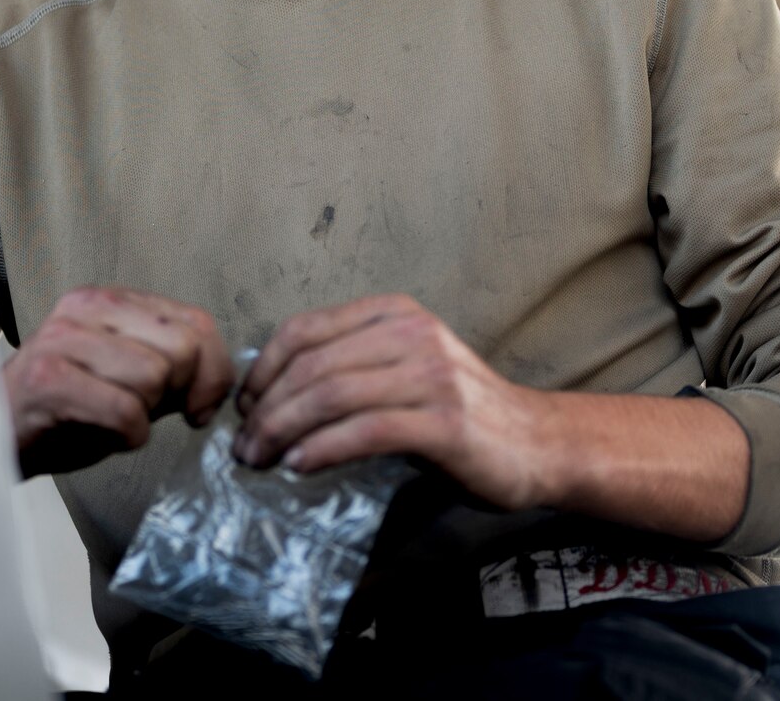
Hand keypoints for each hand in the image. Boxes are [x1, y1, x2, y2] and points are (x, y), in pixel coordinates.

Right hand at [3, 286, 231, 477]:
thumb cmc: (64, 410)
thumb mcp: (125, 375)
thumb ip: (172, 366)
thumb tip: (218, 378)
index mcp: (110, 300)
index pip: (196, 320)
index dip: (214, 371)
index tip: (200, 404)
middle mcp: (86, 308)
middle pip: (182, 348)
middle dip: (180, 392)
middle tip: (151, 411)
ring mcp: (64, 340)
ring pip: (154, 377)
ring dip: (147, 415)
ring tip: (115, 417)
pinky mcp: (49, 380)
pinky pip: (125, 411)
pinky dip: (128, 435)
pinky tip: (103, 433)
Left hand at [232, 293, 548, 509]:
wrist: (537, 444)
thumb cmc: (459, 413)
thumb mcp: (402, 370)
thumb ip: (350, 367)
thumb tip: (271, 394)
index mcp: (395, 314)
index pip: (304, 329)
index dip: (262, 369)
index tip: (243, 408)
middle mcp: (412, 334)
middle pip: (312, 366)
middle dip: (265, 410)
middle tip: (242, 447)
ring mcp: (432, 376)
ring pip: (331, 396)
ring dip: (283, 432)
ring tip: (259, 461)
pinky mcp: (445, 422)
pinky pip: (366, 431)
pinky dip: (322, 449)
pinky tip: (299, 466)